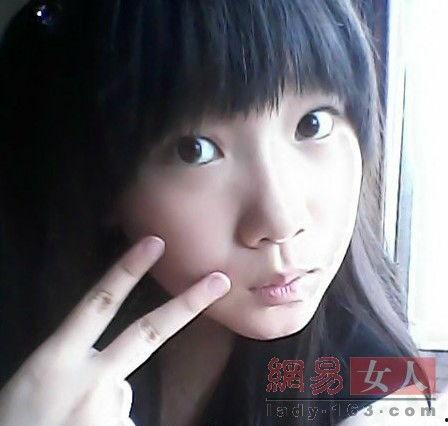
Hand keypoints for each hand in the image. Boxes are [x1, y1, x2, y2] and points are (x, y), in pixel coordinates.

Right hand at [0, 236, 230, 425]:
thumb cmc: (20, 417)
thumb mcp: (41, 380)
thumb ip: (82, 364)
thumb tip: (121, 377)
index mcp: (58, 358)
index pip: (99, 302)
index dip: (128, 270)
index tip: (155, 242)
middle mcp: (91, 379)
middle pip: (148, 332)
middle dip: (187, 303)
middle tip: (220, 280)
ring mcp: (109, 408)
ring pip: (125, 393)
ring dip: (105, 405)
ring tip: (73, 422)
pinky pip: (125, 423)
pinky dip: (108, 424)